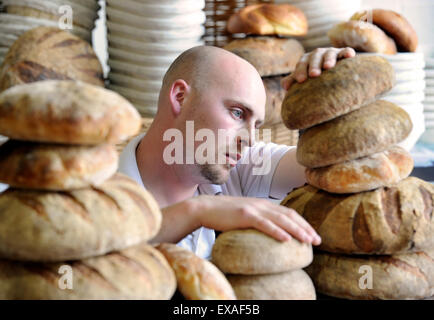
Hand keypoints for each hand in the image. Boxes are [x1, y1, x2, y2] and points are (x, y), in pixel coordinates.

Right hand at [190, 195, 320, 244]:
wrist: (206, 208)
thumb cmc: (225, 215)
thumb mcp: (246, 214)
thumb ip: (259, 219)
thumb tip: (270, 230)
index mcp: (263, 204)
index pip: (288, 213)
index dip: (302, 223)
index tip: (312, 234)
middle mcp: (262, 204)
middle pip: (289, 215)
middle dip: (305, 228)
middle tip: (317, 240)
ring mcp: (254, 209)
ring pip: (281, 219)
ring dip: (296, 230)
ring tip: (308, 240)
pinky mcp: (245, 215)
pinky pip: (264, 224)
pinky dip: (277, 231)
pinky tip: (286, 239)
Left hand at [281, 47, 355, 90]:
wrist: (332, 68)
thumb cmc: (313, 76)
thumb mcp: (303, 76)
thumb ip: (292, 80)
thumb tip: (284, 86)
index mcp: (306, 60)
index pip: (301, 64)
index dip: (300, 71)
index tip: (301, 80)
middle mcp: (318, 54)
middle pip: (314, 58)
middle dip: (313, 66)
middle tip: (314, 75)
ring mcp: (331, 52)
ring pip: (329, 54)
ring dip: (328, 59)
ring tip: (328, 67)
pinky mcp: (344, 53)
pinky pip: (346, 51)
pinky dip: (347, 52)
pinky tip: (350, 56)